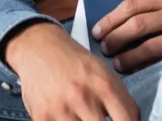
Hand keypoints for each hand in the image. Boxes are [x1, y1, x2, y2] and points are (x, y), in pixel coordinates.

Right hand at [3, 22, 139, 120]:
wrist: (38, 47)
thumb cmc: (74, 61)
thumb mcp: (105, 72)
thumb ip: (123, 100)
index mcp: (104, 86)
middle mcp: (83, 98)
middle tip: (98, 119)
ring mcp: (61, 110)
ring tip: (82, 116)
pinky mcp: (42, 117)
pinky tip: (66, 117)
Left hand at [92, 0, 161, 73]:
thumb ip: (160, 4)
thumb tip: (125, 20)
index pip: (132, 4)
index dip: (111, 18)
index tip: (98, 30)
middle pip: (136, 24)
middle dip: (115, 37)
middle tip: (103, 48)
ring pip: (149, 44)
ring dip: (128, 55)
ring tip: (116, 62)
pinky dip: (148, 63)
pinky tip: (139, 68)